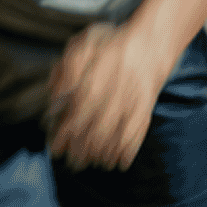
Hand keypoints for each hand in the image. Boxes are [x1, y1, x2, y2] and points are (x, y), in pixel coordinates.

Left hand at [47, 24, 167, 168]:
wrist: (151, 42)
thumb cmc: (112, 45)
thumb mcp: (82, 47)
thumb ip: (66, 71)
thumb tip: (55, 93)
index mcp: (94, 82)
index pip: (75, 116)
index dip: (64, 136)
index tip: (56, 149)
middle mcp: (113, 96)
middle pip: (94, 131)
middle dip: (81, 151)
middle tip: (72, 163)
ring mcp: (131, 105)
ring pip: (115, 136)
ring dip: (102, 154)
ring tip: (92, 164)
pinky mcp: (146, 110)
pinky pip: (137, 134)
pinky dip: (128, 151)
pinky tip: (120, 162)